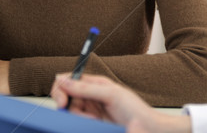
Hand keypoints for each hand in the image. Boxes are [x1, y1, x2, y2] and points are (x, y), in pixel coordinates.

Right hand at [51, 73, 191, 132]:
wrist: (145, 128)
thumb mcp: (111, 95)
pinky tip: (93, 123)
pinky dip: (81, 123)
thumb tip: (63, 80)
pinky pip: (78, 121)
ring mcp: (91, 110)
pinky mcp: (92, 122)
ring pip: (71, 111)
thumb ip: (86, 88)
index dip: (61, 88)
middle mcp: (91, 95)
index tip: (61, 100)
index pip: (70, 80)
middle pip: (67, 96)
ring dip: (78, 117)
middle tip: (67, 111)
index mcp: (95, 83)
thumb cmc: (134, 109)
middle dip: (66, 105)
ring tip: (93, 120)